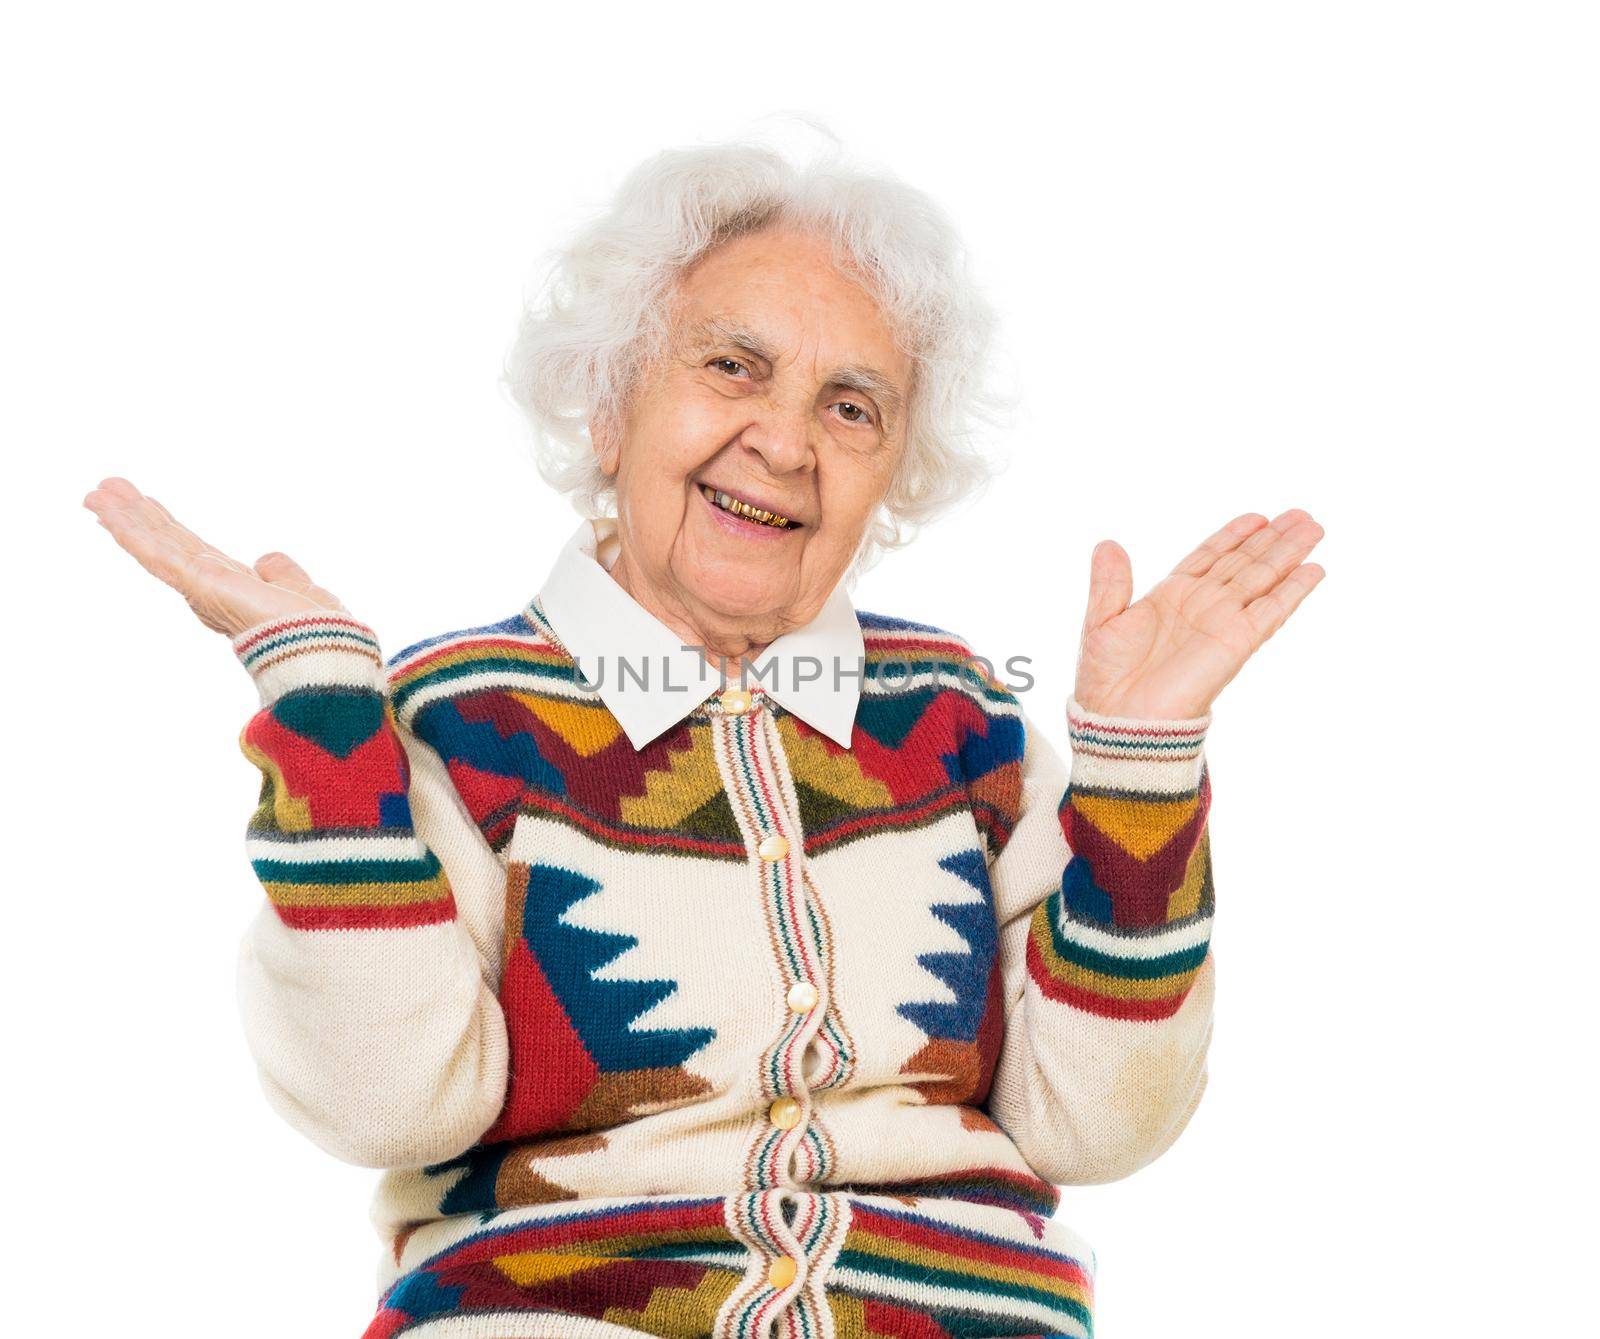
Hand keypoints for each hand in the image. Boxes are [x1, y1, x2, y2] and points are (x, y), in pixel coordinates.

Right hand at [82, 476, 346, 638]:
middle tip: (107, 488)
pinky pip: (156, 554)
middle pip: (166, 541)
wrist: (322, 648)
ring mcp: (201, 586)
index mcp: (232, 587)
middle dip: (136, 515)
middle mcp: (210, 587)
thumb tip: (268, 560)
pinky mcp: (198, 584)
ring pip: (155, 545)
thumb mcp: (304, 591)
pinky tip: (106, 513)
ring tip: (95, 493)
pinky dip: (130, 532)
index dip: (164, 527)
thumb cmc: (320, 633)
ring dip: (124, 518)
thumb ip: (284, 574)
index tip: (145, 505)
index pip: (188, 549)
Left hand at [1073, 508, 1325, 719]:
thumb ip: (1109, 582)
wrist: (1120, 719)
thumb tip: (1107, 543)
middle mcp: (1202, 605)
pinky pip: (1271, 611)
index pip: (1210, 556)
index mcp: (1171, 596)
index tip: (1257, 517)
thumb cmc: (1105, 680)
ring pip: (1262, 578)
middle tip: (1302, 515)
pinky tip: (1314, 570)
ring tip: (1314, 528)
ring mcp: (1222, 622)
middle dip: (1273, 538)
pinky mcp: (1237, 643)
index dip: (1234, 536)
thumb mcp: (1102, 621)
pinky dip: (1292, 591)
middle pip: (1245, 562)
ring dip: (1288, 553)